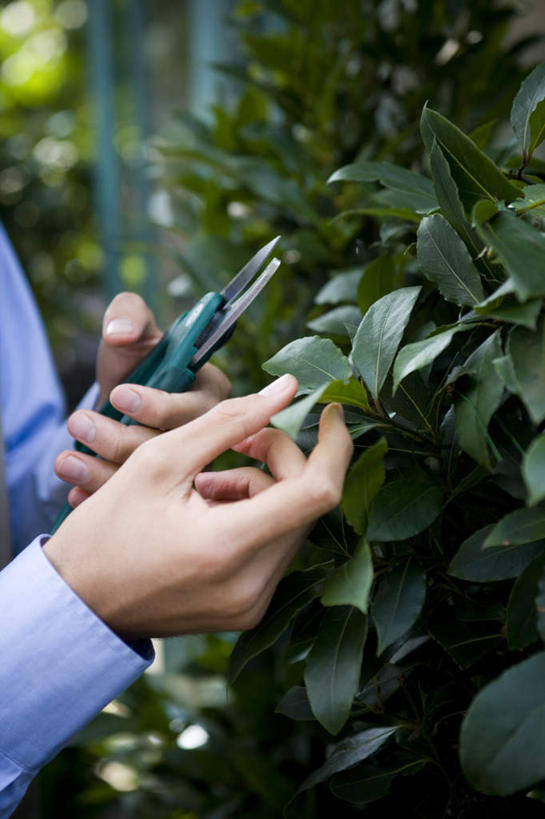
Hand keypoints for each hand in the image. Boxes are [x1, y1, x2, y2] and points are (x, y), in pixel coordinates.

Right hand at [44, 375, 352, 638]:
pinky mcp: (248, 611)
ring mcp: (252, 604)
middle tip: (235, 443)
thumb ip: (229, 420)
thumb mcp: (160, 460)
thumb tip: (287, 389)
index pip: (319, 491)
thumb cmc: (106, 527)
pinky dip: (254, 517)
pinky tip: (210, 510)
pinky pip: (274, 549)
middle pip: (305, 502)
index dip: (335, 445)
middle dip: (279, 460)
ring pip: (292, 523)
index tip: (331, 411)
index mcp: (228, 545)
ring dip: (263, 489)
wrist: (77, 603)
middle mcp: (251, 584)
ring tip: (205, 484)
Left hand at [55, 292, 229, 505]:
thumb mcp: (129, 328)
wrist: (116, 399)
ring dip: (102, 471)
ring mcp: (186, 467)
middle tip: (79, 423)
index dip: (157, 405)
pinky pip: (133, 500)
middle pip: (169, 448)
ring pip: (147, 479)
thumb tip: (121, 333)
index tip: (118, 394)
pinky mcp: (162, 491)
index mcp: (212, 392)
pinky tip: (75, 492)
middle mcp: (207, 433)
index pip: (193, 408)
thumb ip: (127, 314)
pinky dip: (100, 495)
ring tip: (66, 461)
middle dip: (120, 439)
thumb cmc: (133, 360)